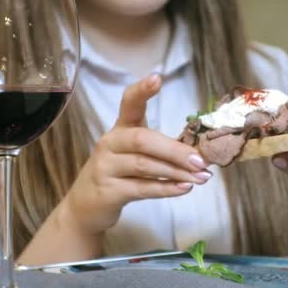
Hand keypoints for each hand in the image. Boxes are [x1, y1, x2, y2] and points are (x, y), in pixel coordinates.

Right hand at [60, 75, 210, 234]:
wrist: (86, 208)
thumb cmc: (119, 176)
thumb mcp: (135, 156)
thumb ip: (161, 150)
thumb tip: (200, 154)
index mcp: (120, 129)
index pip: (129, 103)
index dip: (142, 90)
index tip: (157, 78)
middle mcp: (110, 143)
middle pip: (143, 139)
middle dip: (175, 150)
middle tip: (201, 161)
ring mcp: (106, 167)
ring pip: (144, 165)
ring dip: (177, 172)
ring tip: (201, 178)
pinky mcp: (108, 191)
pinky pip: (141, 188)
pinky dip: (166, 188)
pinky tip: (184, 188)